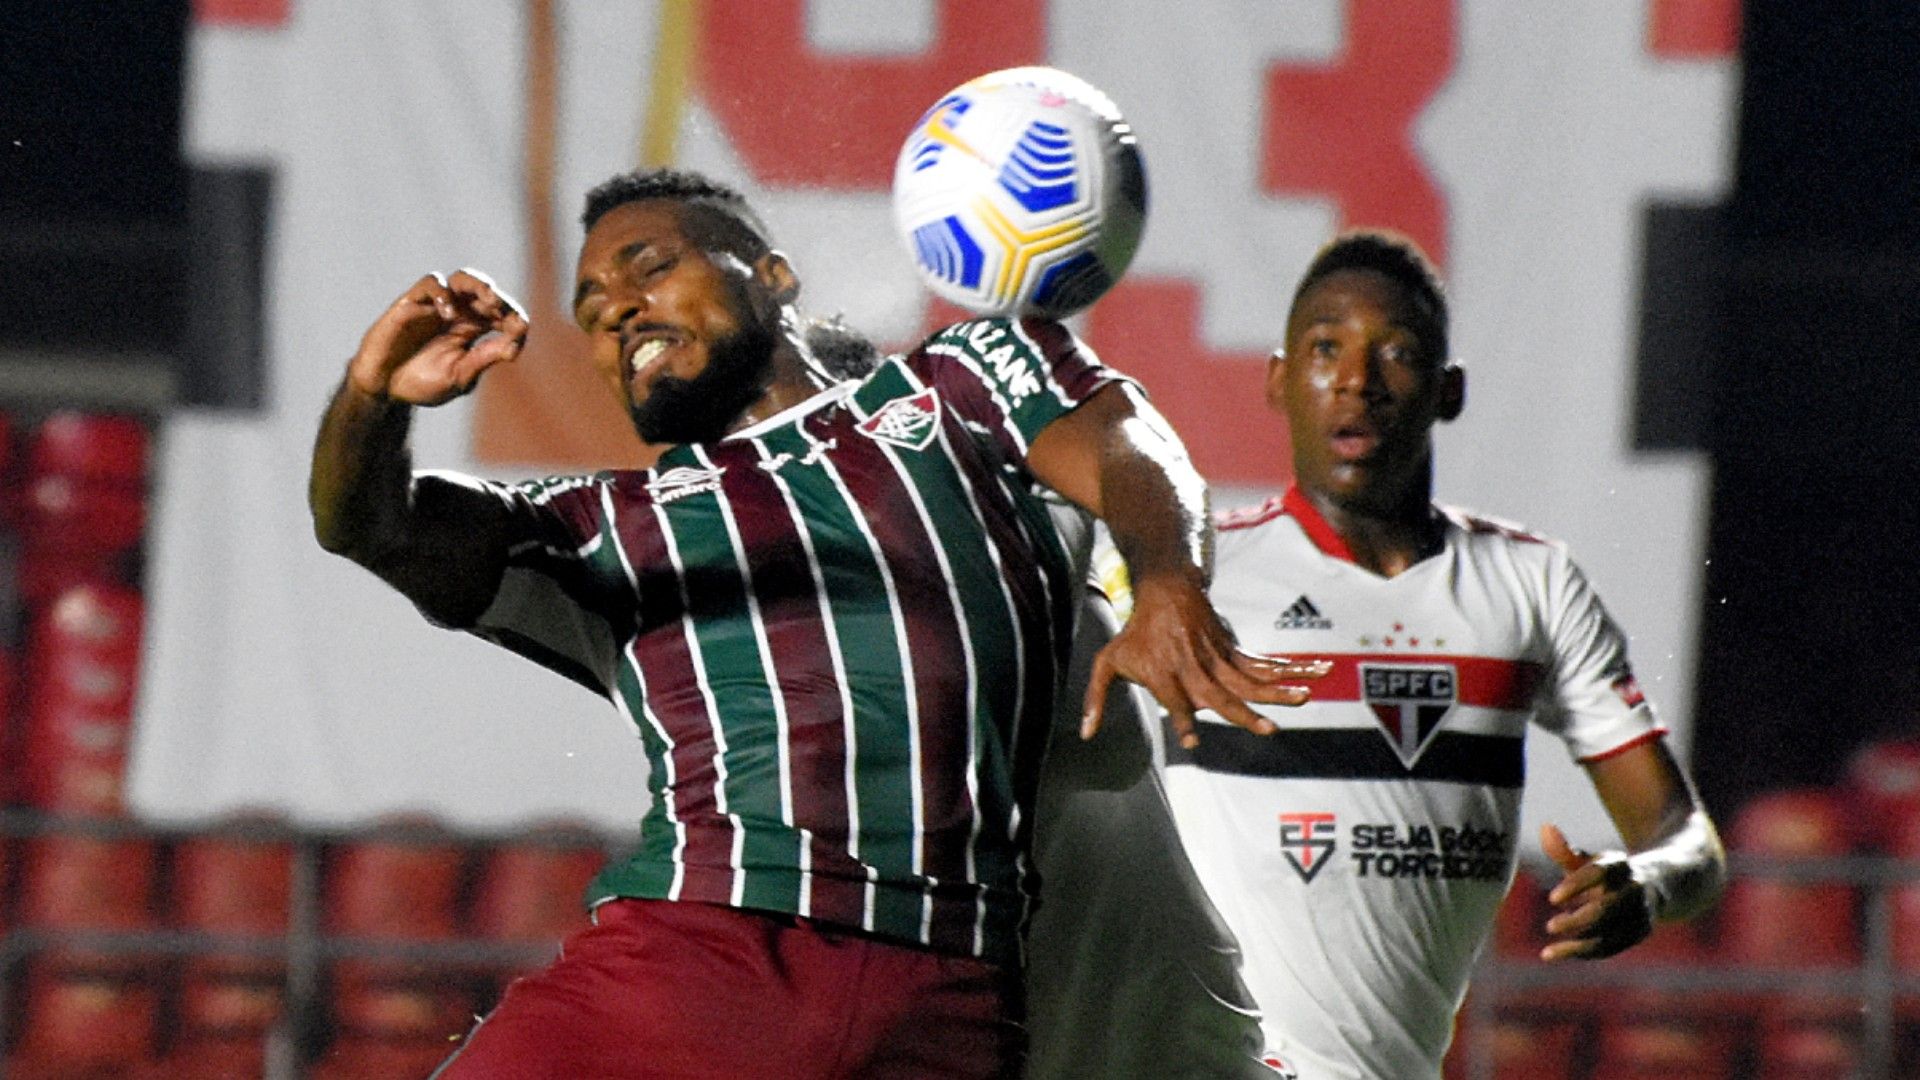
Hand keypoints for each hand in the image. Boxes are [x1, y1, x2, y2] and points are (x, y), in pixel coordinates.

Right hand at [349, 268, 528, 405]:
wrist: (385, 389)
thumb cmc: (422, 382)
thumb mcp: (460, 375)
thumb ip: (484, 358)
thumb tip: (515, 348)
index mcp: (474, 329)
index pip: (502, 314)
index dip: (515, 318)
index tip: (521, 331)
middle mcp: (457, 312)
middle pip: (484, 292)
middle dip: (500, 298)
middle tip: (506, 308)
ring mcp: (434, 306)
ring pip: (460, 279)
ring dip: (478, 285)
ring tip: (490, 299)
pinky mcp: (411, 303)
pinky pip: (429, 285)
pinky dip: (442, 294)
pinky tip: (450, 313)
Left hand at [1080, 573, 1326, 746]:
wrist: (1164, 588)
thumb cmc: (1135, 632)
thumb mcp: (1108, 661)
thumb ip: (1096, 698)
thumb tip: (1084, 735)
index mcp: (1163, 671)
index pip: (1173, 699)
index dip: (1181, 718)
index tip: (1191, 740)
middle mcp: (1193, 666)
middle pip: (1221, 693)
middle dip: (1243, 713)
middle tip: (1267, 730)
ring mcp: (1217, 657)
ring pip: (1251, 677)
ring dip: (1280, 688)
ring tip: (1306, 696)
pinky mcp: (1232, 650)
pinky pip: (1264, 664)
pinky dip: (1291, 668)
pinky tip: (1318, 672)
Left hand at [1539, 823, 1652, 960]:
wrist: (1656, 886)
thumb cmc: (1608, 874)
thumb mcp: (1589, 861)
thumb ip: (1564, 850)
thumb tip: (1545, 827)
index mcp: (1620, 865)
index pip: (1599, 872)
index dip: (1576, 884)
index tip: (1551, 898)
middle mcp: (1633, 889)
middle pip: (1606, 909)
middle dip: (1578, 920)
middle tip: (1549, 926)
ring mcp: (1640, 914)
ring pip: (1610, 934)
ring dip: (1578, 945)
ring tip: (1548, 951)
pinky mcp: (1639, 933)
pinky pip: (1611, 947)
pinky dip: (1584, 953)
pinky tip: (1559, 953)